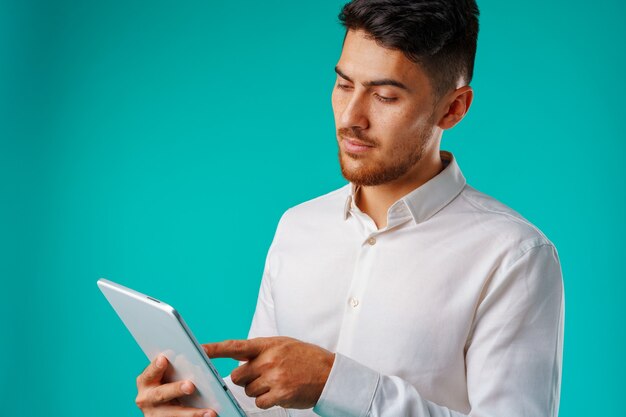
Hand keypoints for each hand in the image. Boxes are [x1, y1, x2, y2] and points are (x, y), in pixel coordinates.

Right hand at [134, 354, 216, 416]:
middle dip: (176, 389)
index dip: (156, 366)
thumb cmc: (168, 381)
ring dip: (192, 413)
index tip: (163, 359)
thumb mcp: (168, 374)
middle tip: (191, 386)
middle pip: (161, 394)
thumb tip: (200, 351)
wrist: (165, 403)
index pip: (150, 372)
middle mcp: (146, 398)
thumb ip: (177, 365)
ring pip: (173, 414)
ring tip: (210, 412)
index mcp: (145, 381)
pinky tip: (208, 415)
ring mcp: (155, 414)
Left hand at [203, 337, 334, 409]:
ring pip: (247, 390)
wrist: (328, 373)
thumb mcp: (282, 344)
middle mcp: (269, 360)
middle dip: (245, 378)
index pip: (235, 346)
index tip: (198, 349)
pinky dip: (266, 400)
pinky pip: (259, 402)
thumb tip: (240, 358)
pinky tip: (279, 392)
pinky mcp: (280, 394)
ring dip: (257, 390)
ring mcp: (274, 378)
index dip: (214, 348)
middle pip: (237, 375)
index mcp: (267, 345)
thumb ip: (261, 350)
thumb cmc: (305, 358)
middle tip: (262, 376)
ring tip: (275, 383)